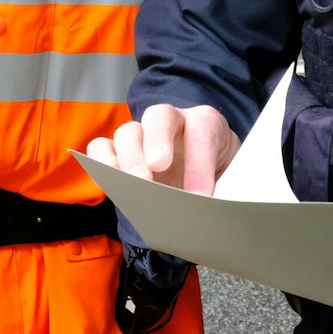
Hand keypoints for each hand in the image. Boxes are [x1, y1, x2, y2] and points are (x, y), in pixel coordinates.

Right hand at [84, 105, 240, 195]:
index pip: (202, 133)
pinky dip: (102, 163)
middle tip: (157, 170)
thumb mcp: (231, 180)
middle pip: (159, 116)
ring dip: (128, 158)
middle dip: (157, 143)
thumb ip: (224, 190)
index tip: (202, 197)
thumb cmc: (219, 176)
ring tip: (134, 186)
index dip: (200, 165)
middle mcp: (172, 121)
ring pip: (128, 132)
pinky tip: (113, 185)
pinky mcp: (119, 151)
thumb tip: (214, 216)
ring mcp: (142, 133)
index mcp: (206, 123)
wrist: (206, 176)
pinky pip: (101, 147)